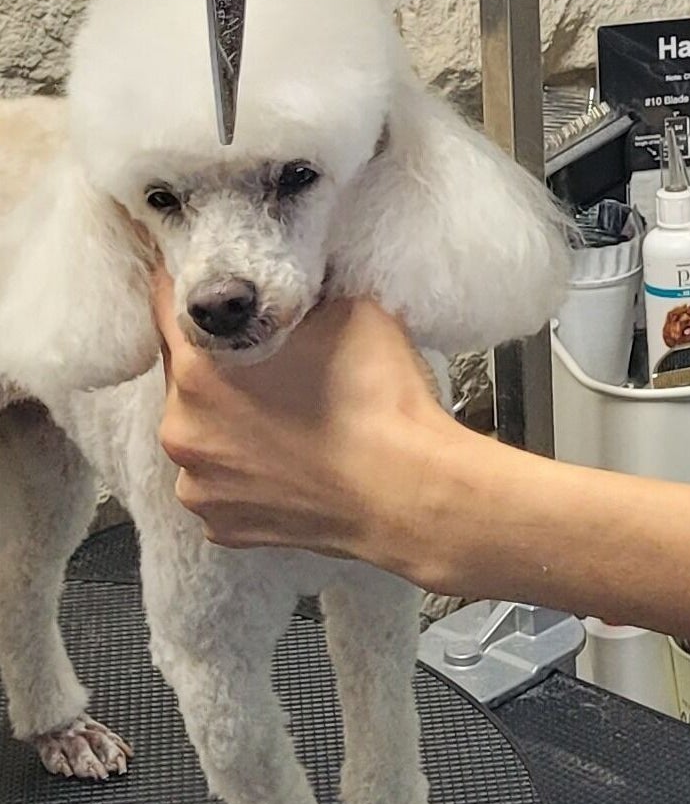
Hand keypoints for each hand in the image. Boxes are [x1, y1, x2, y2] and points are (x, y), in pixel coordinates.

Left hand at [152, 269, 466, 564]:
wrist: (410, 491)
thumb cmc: (382, 401)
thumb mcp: (350, 310)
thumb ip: (298, 295)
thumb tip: (287, 284)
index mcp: (199, 366)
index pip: (164, 302)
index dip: (187, 282)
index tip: (205, 278)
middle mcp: (182, 427)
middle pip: (181, 373)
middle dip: (217, 362)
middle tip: (270, 361)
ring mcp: (197, 483)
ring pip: (200, 433)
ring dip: (228, 421)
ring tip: (286, 419)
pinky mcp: (220, 525)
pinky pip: (220, 484)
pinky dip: (245, 471)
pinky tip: (289, 462)